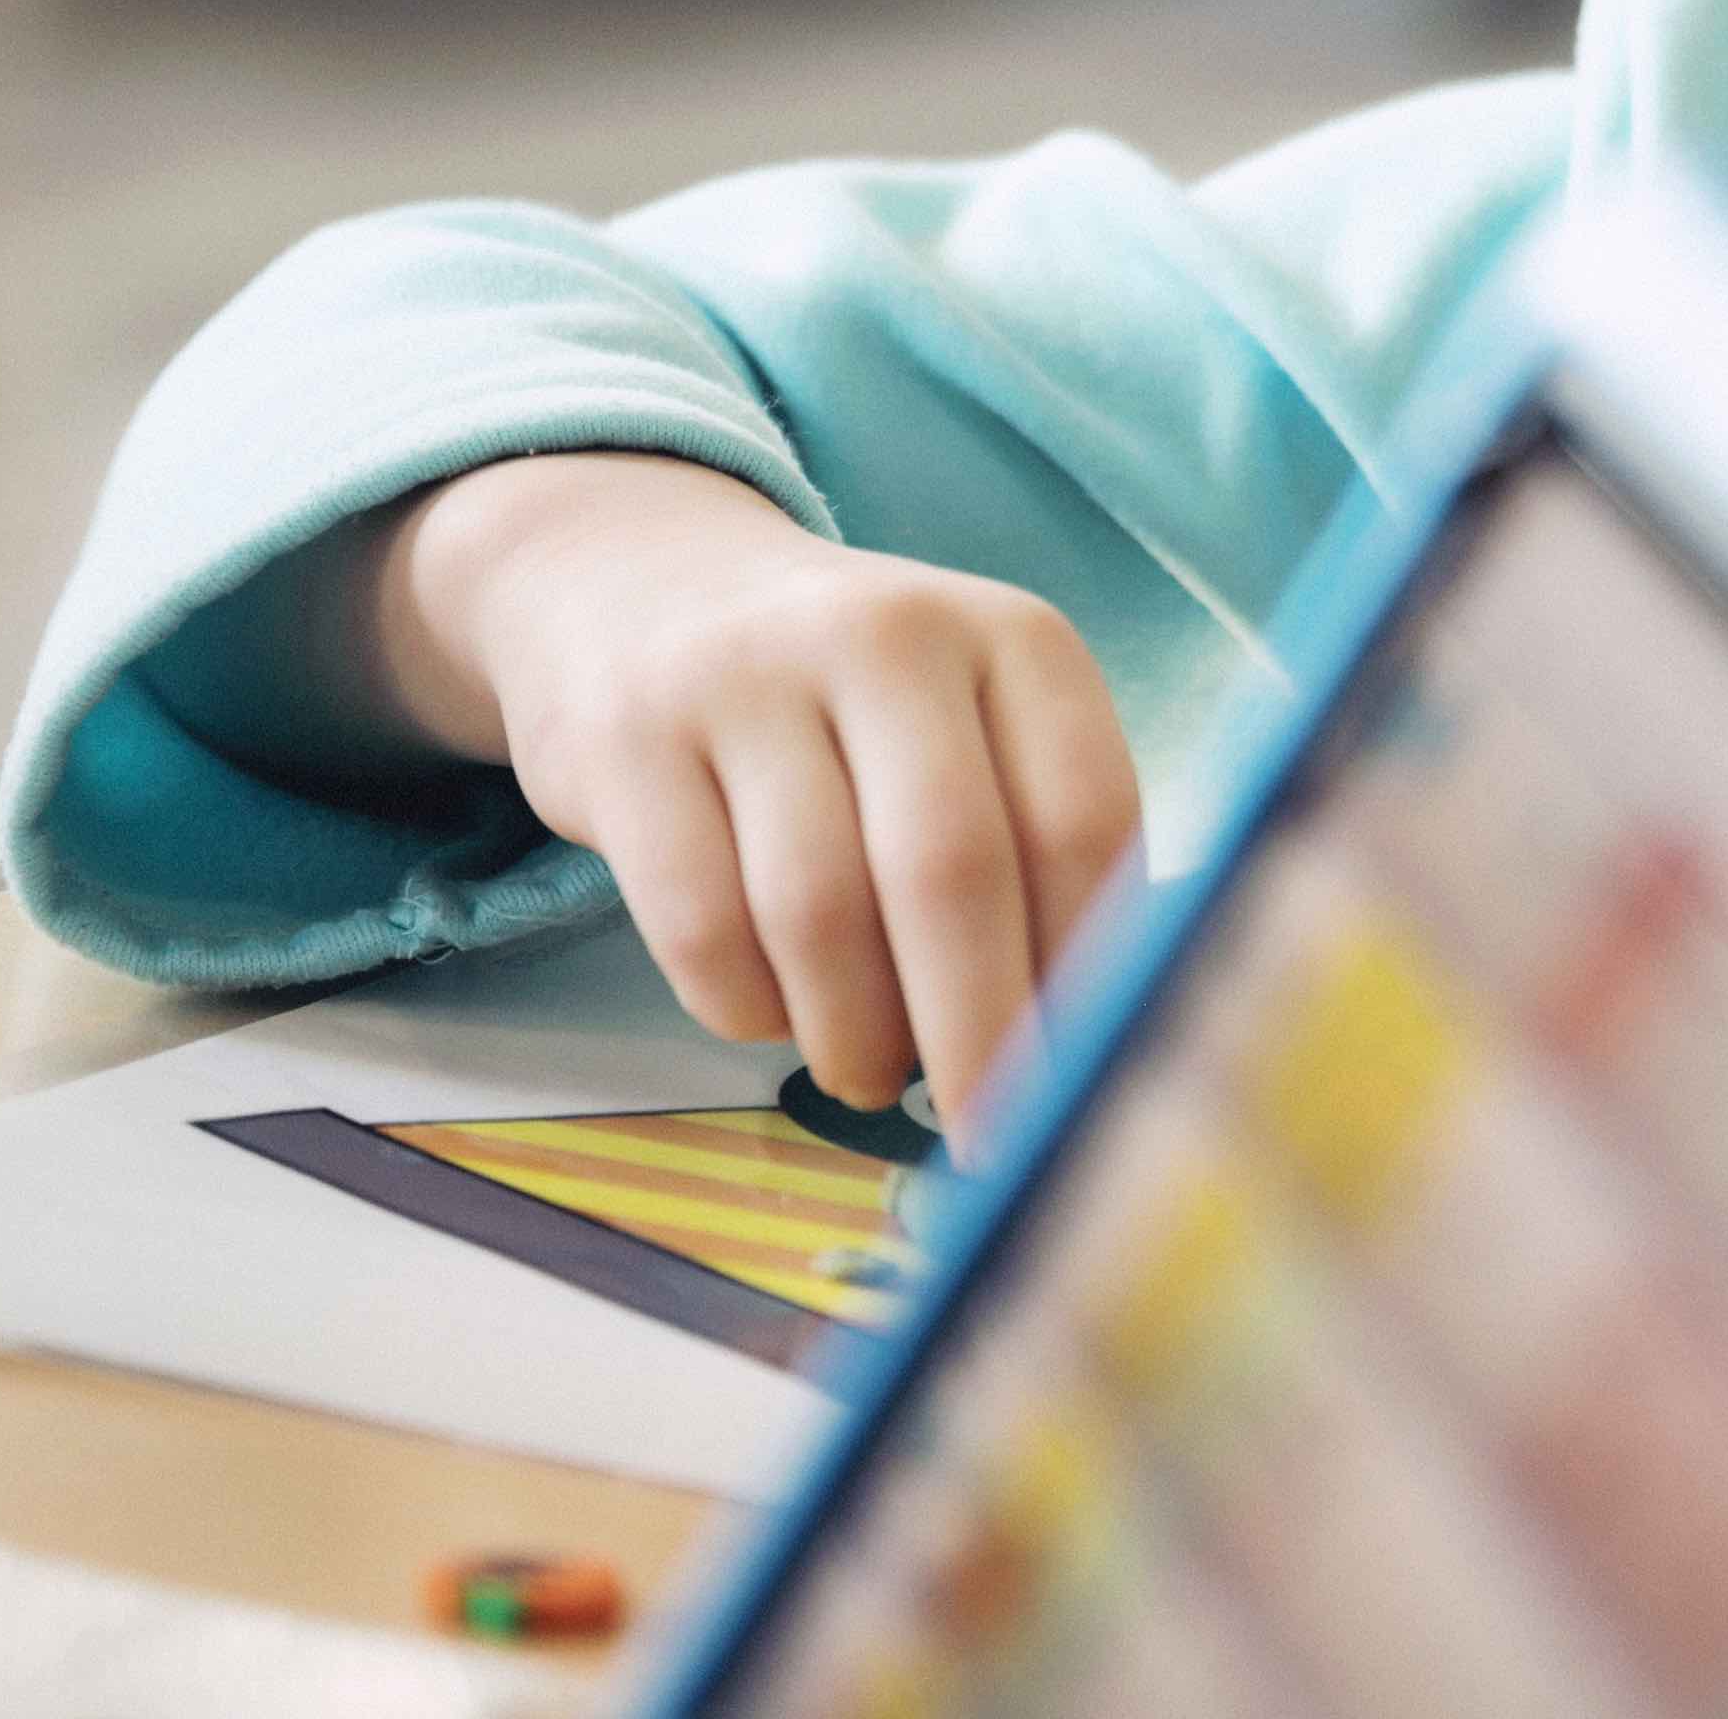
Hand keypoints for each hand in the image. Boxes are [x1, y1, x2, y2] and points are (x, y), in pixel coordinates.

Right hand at [376, 452, 1143, 1133]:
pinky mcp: (627, 741)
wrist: (644, 585)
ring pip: (819, 914)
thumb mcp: (972, 724)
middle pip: (952, 870)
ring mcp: (744, 679)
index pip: (1080, 819)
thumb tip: (1099, 1042)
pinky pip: (701, 929)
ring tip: (869, 1070)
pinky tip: (772, 1011)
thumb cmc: (852, 702)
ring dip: (855, 1037)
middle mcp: (887, 636)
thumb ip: (1036, 850)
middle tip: (990, 1142)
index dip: (1090, 972)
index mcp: (1012, 638)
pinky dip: (746, 1010)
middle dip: (979, 1036)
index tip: (1089, 1086)